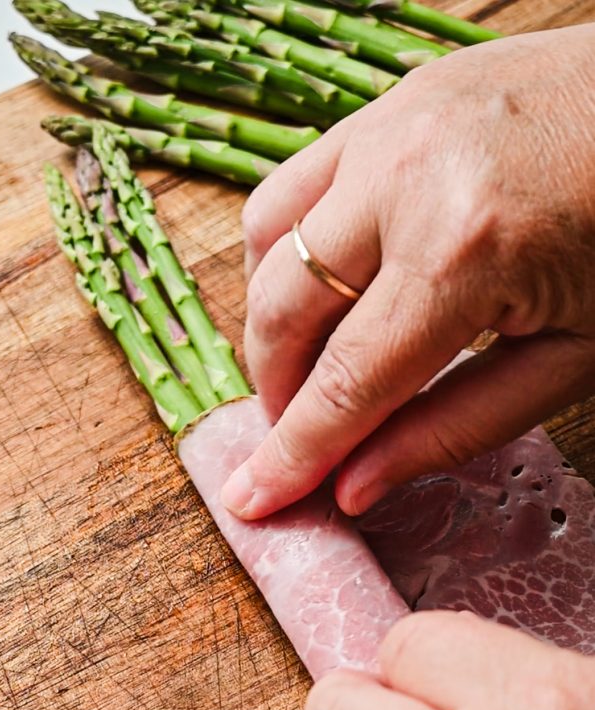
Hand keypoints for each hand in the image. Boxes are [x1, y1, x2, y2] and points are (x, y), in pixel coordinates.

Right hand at [221, 26, 594, 519]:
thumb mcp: (570, 360)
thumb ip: (454, 428)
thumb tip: (356, 484)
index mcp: (466, 252)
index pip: (348, 382)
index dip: (295, 453)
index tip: (254, 498)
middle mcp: (406, 178)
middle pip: (286, 313)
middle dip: (276, 392)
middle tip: (299, 436)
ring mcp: (391, 126)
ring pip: (267, 243)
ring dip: (271, 321)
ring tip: (307, 366)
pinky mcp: (389, 103)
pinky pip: (292, 185)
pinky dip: (282, 249)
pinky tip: (318, 289)